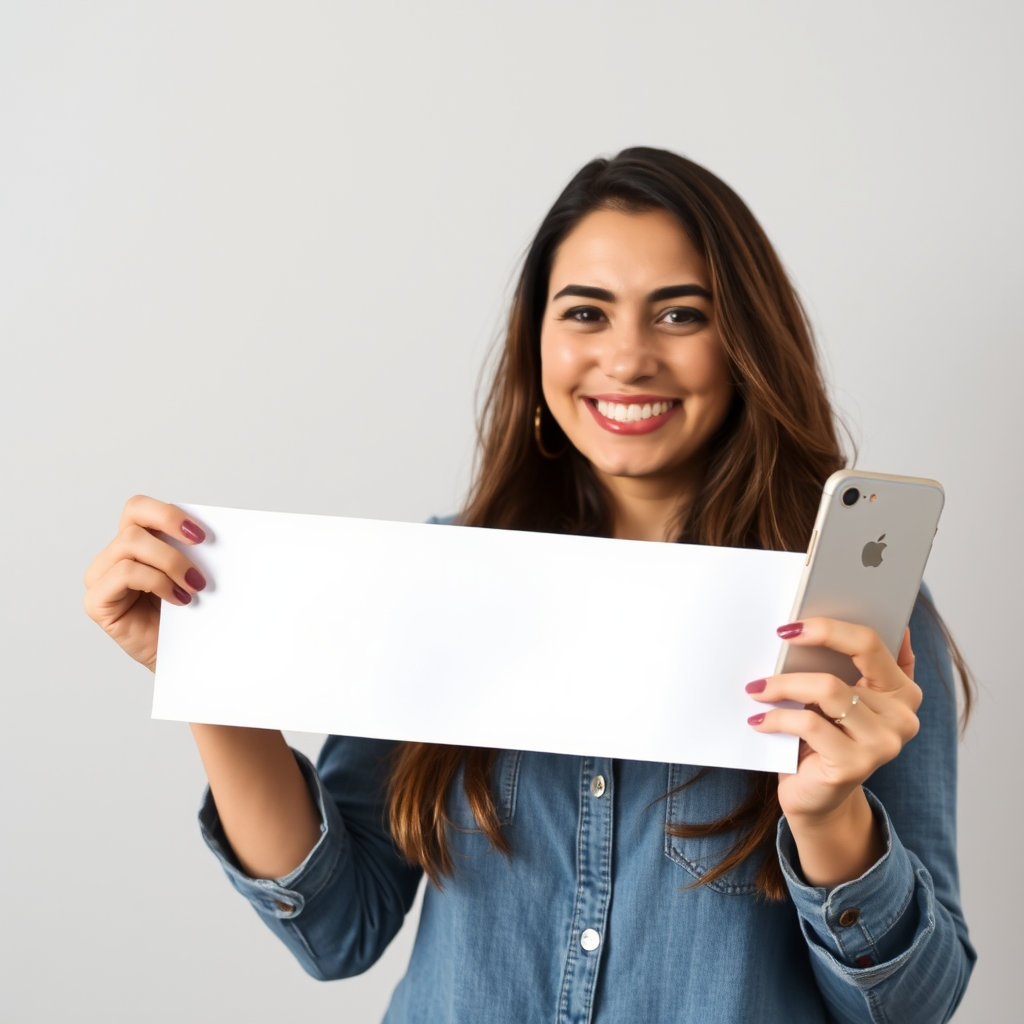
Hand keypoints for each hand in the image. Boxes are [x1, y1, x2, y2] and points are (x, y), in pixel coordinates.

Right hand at [83, 495, 208, 671]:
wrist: (187, 655)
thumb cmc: (191, 614)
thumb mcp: (193, 572)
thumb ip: (191, 548)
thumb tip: (209, 531)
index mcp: (135, 542)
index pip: (138, 508)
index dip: (169, 514)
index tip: (202, 535)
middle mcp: (112, 556)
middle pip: (133, 524)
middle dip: (173, 538)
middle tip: (201, 560)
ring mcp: (101, 578)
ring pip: (130, 544)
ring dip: (170, 563)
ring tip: (194, 587)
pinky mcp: (97, 601)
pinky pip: (124, 573)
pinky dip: (157, 581)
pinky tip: (177, 599)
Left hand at [746, 618, 921, 822]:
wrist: (818, 799)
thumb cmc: (825, 739)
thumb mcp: (842, 698)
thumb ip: (859, 663)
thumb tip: (876, 620)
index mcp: (903, 690)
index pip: (871, 643)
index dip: (830, 627)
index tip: (791, 625)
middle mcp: (902, 716)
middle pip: (850, 661)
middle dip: (808, 645)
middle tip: (773, 641)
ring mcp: (883, 743)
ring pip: (829, 690)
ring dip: (784, 685)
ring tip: (757, 689)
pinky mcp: (855, 764)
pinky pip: (810, 724)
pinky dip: (778, 717)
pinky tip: (759, 721)